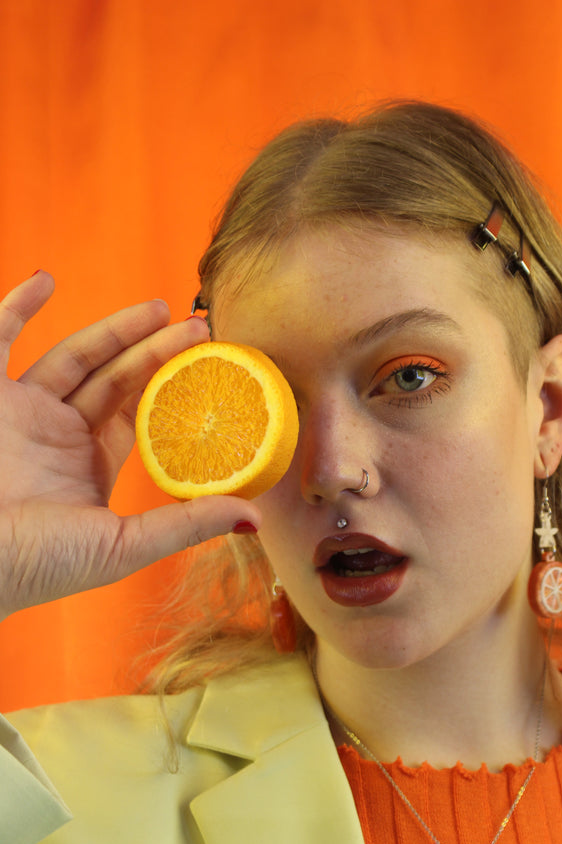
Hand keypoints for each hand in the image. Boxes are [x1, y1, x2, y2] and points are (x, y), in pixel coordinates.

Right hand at [0, 272, 260, 619]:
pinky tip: (45, 279)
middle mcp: (59, 433)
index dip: (171, 384)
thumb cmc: (41, 564)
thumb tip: (256, 519)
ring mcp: (22, 412)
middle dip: (155, 350)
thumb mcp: (123, 545)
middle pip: (114, 378)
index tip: (209, 362)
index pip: (139, 411)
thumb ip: (184, 525)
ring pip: (72, 356)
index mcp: (91, 463)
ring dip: (112, 329)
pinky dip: (17, 307)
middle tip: (198, 326)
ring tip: (158, 307)